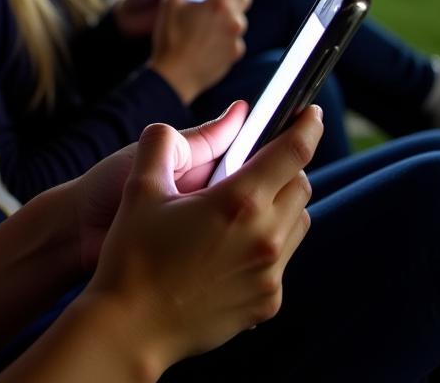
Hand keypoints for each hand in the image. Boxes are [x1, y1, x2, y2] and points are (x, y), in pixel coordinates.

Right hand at [81, 104, 319, 372]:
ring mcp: (270, 276)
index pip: (293, 153)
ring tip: (241, 205)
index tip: (309, 113)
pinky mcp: (267, 303)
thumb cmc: (133, 255)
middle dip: (284, 166)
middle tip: (254, 163)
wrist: (130, 326)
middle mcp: (265, 239)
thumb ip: (160, 145)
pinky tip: (231, 245)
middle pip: (301, 186)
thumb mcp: (140, 188)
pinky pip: (283, 260)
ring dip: (280, 204)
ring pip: (297, 223)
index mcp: (237, 203)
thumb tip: (170, 127)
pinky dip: (269, 243)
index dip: (307, 125)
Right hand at [147, 0, 251, 103]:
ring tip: (205, 26)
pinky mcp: (236, 53)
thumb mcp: (169, 4)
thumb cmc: (171, 38)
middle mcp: (234, 19)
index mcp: (220, 3)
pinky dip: (225, 37)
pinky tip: (207, 43)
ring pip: (238, 20)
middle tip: (214, 0)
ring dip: (227, 18)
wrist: (175, 75)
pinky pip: (235, 39)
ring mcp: (237, 38)